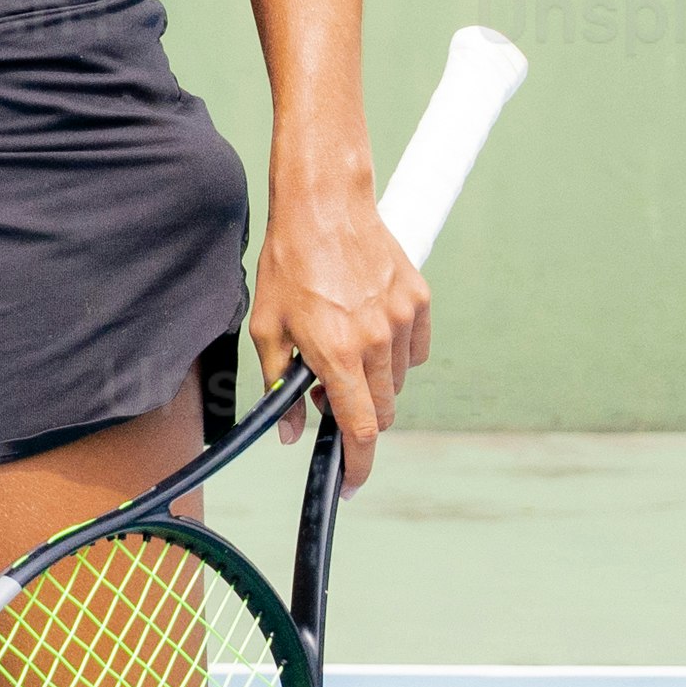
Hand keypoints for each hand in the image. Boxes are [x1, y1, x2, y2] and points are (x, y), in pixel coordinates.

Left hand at [250, 156, 430, 471]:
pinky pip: (415, 349)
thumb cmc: (289, 262)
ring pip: (397, 381)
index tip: (351, 482)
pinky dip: (395, 353)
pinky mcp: (418, 300)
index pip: (359, 429)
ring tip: (345, 348)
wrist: (325, 204)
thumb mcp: (267, 327)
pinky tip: (370, 329)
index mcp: (337, 353)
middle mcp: (376, 341)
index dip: (356, 465)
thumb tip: (290, 431)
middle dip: (357, 414)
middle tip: (327, 391)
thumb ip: (280, 385)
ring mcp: (402, 320)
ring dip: (375, 382)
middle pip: (382, 411)